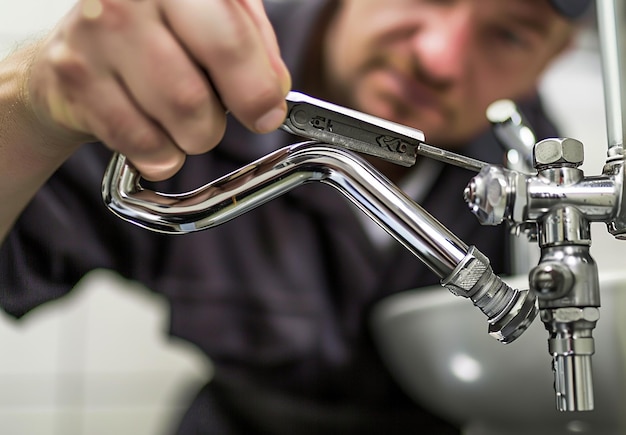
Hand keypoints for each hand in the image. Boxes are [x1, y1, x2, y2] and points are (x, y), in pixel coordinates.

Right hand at [27, 0, 290, 179]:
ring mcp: (93, 37)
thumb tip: (275, 89)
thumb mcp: (218, 16)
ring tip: (179, 117)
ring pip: (168, 123)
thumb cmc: (162, 28)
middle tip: (214, 117)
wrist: (83, 42)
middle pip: (193, 97)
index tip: (266, 113)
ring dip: (190, 137)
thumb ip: (255, 45)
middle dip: (215, 124)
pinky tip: (154, 130)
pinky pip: (140, 143)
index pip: (229, 44)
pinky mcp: (73, 77)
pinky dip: (160, 152)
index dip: (256, 91)